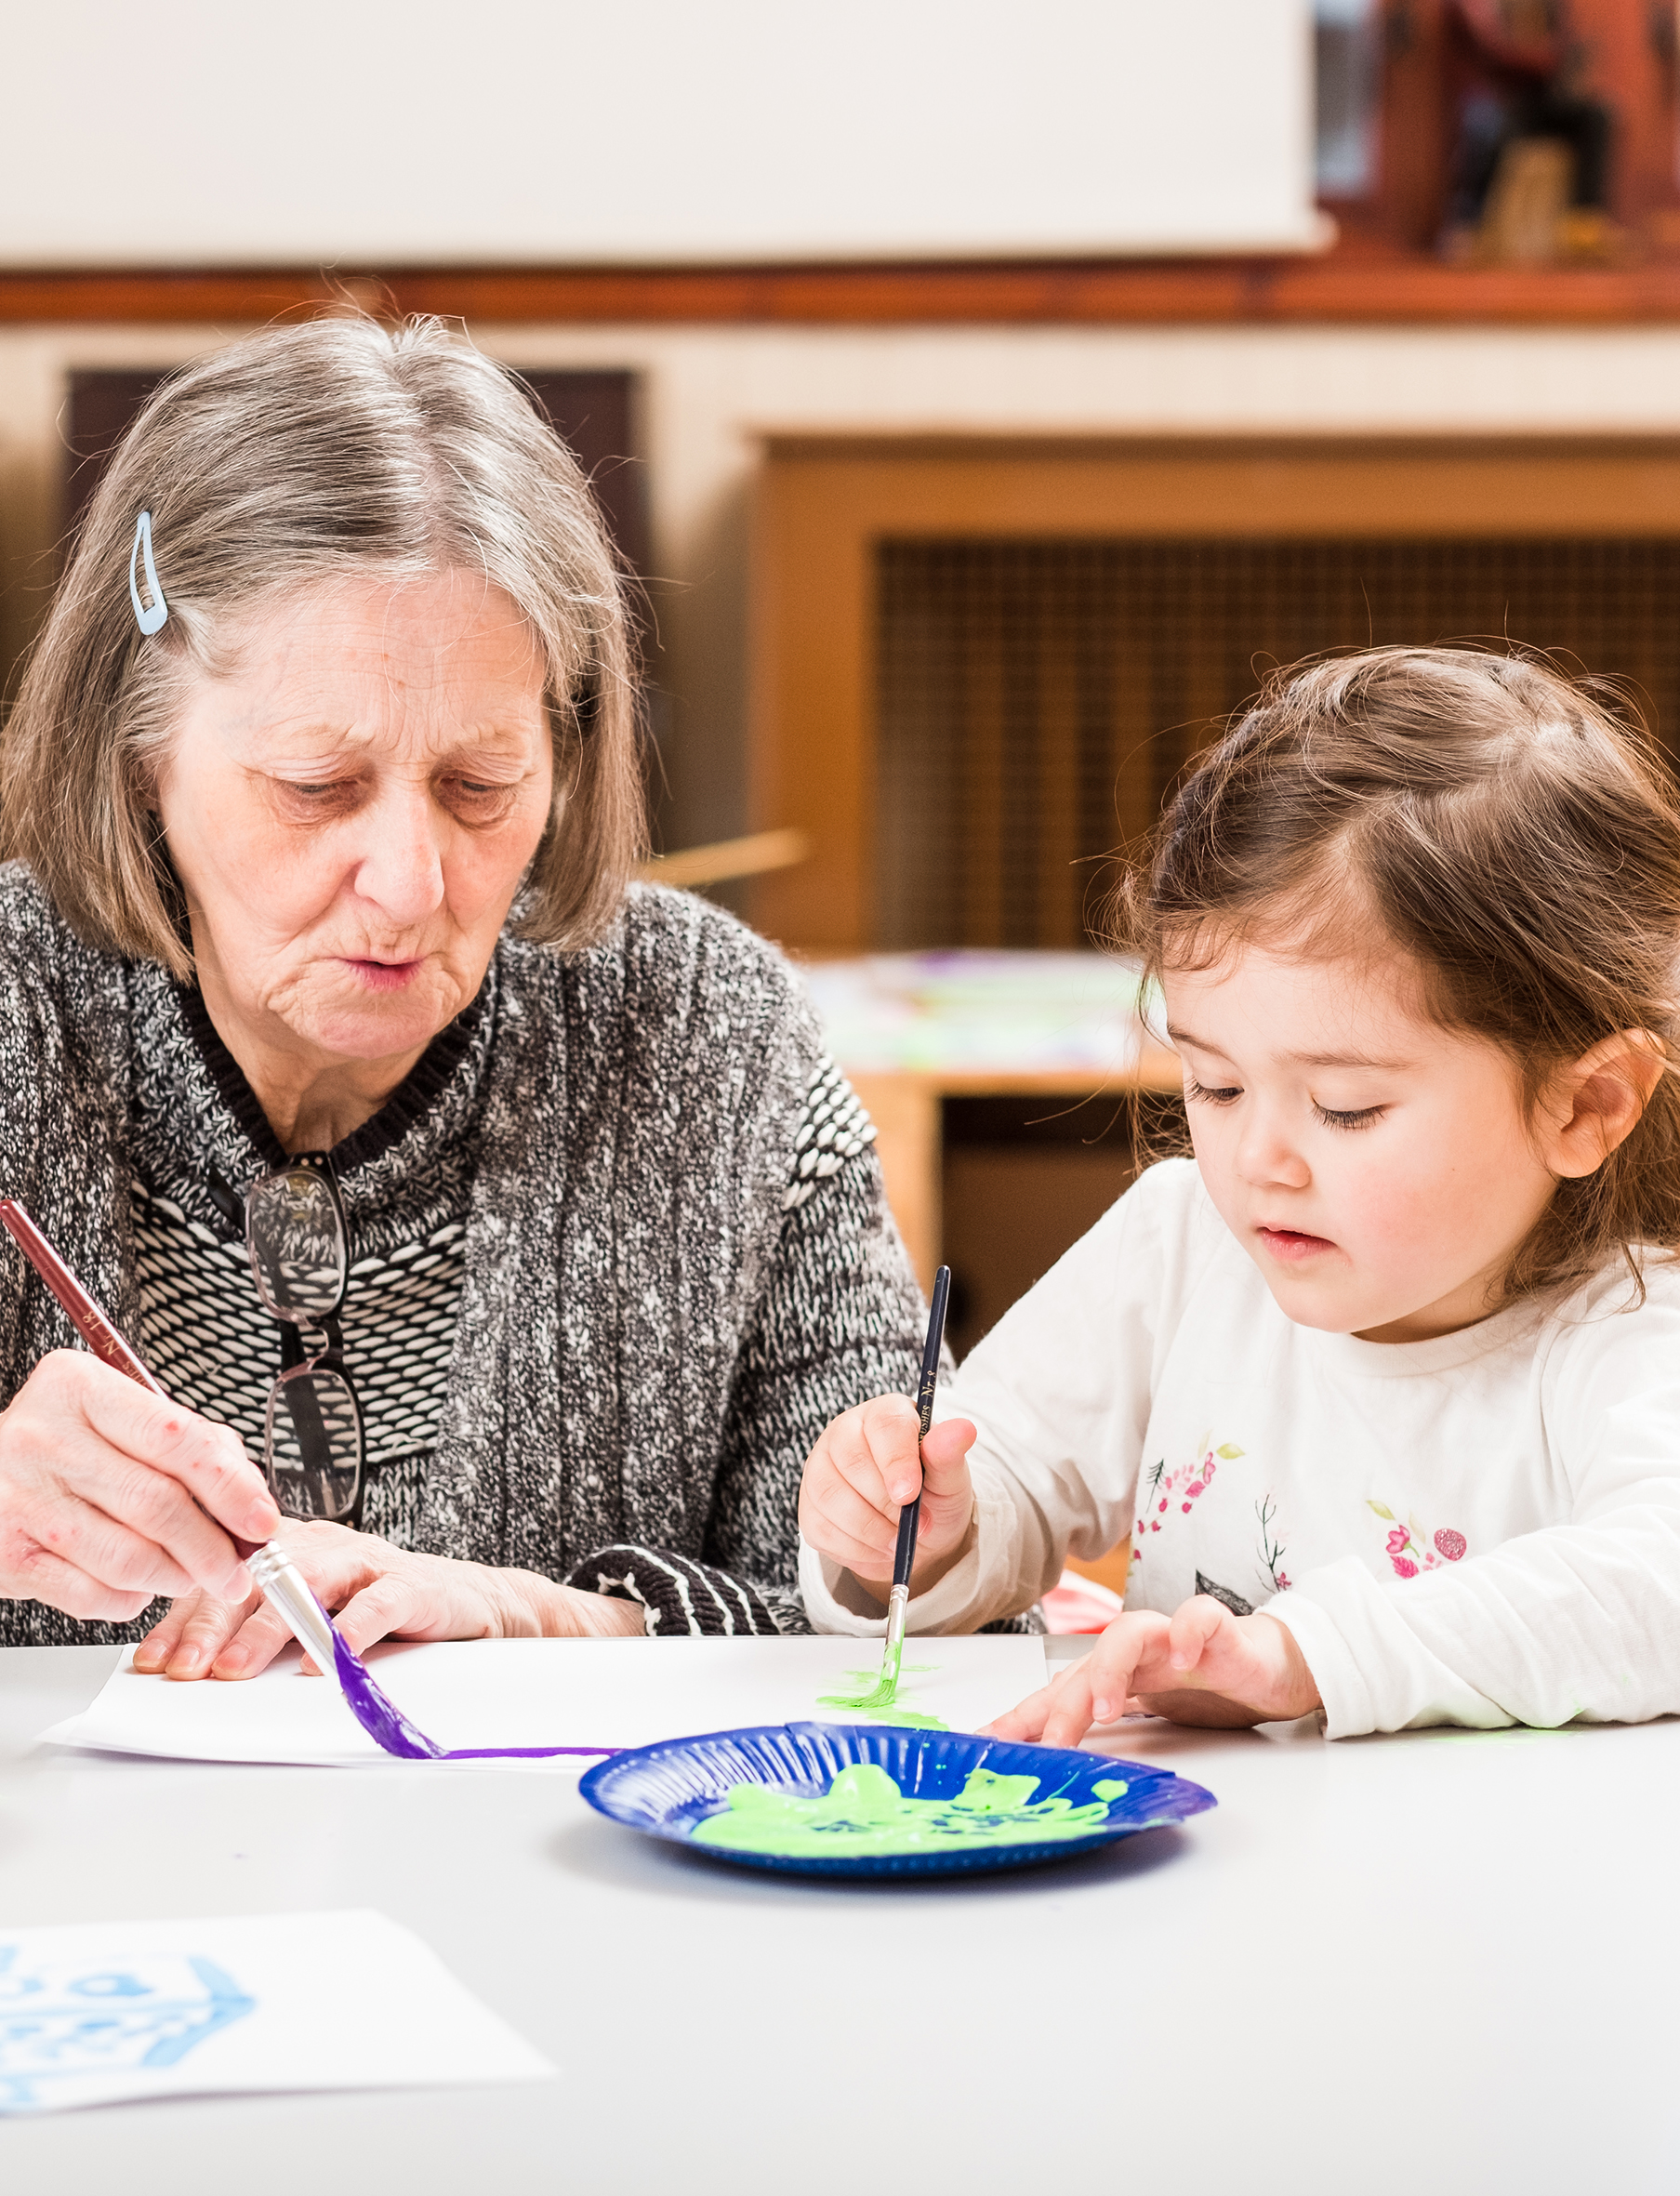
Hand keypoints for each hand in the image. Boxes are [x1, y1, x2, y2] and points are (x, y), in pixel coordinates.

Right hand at [0, 1350, 280, 1621]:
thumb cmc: (62, 1446)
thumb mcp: (118, 1417)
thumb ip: (188, 1443)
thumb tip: (249, 1498)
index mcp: (78, 1387)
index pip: (177, 1439)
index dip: (231, 1486)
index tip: (262, 1520)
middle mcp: (42, 1438)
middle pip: (158, 1504)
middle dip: (213, 1548)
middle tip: (237, 1569)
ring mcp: (19, 1499)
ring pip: (130, 1558)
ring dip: (175, 1577)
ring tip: (188, 1575)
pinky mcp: (6, 1556)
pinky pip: (92, 1596)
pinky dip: (129, 1600)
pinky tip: (136, 1585)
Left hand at [133, 1520, 643, 1679]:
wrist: (470, 1605)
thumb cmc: (381, 1612)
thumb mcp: (310, 1615)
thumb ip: (259, 1625)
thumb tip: (186, 1664)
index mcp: (289, 1548)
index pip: (223, 1576)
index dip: (183, 1618)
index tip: (152, 1661)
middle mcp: (323, 1546)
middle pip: (254, 1578)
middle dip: (211, 1626)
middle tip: (184, 1670)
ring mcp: (366, 1561)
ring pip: (305, 1587)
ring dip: (266, 1631)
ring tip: (235, 1670)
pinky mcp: (410, 1584)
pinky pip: (374, 1607)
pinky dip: (346, 1634)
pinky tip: (324, 1664)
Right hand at [798, 1394, 975, 1603]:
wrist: (916, 1531)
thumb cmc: (934, 1495)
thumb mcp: (950, 1478)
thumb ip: (949, 1456)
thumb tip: (964, 1429)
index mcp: (885, 1414)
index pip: (884, 1425)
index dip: (896, 1461)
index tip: (910, 1495)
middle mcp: (845, 1432)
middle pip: (851, 1461)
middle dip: (884, 1504)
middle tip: (914, 1526)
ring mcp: (820, 1466)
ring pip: (829, 1496)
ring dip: (869, 1529)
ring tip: (898, 1542)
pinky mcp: (808, 1504)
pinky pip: (820, 1528)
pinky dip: (853, 1548)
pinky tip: (878, 1548)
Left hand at [984, 1598, 1320, 1746]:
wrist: (1268, 1663)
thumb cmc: (1205, 1687)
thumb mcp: (1150, 1719)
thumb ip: (1108, 1734)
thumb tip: (1058, 1770)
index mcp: (1114, 1674)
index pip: (1056, 1694)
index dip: (1021, 1719)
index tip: (986, 1746)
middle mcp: (1136, 1651)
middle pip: (1084, 1666)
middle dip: (1060, 1708)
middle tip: (1050, 1748)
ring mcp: (1173, 1636)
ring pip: (1128, 1634)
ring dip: (1110, 1669)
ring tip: (1104, 1711)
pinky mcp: (1217, 1628)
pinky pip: (1199, 1617)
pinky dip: (1189, 1633)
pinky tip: (1184, 1659)